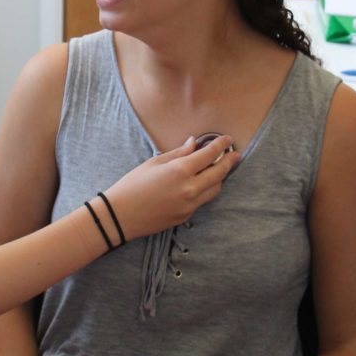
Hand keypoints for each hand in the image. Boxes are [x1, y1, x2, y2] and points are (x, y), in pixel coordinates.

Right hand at [103, 135, 238, 239]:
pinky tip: (202, 183)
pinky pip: (202, 200)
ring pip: (215, 189)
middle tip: (234, 154)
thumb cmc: (132, 185)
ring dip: (220, 177)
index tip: (227, 139)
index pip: (209, 155)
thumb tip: (193, 143)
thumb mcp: (154, 163)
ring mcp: (190, 205)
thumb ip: (178, 153)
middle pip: (219, 173)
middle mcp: (189, 188)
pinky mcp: (186, 216)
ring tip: (219, 168)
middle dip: (229, 161)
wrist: (120, 216)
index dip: (221, 145)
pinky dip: (206, 189)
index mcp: (180, 171)